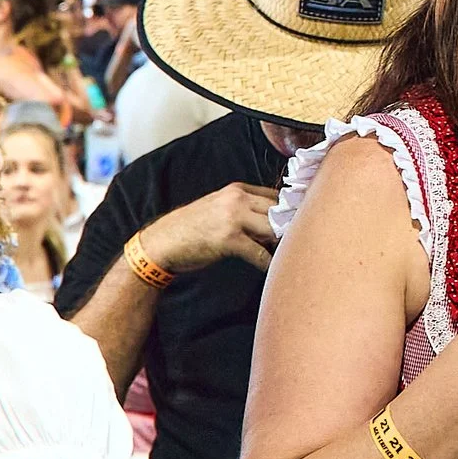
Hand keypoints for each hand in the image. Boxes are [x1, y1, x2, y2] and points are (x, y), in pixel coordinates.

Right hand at [138, 183, 282, 274]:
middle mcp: (236, 199)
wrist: (162, 242)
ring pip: (273, 228)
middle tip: (293, 241)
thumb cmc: (191, 228)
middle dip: (288, 226)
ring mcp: (233, 218)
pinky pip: (259, 253)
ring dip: (280, 243)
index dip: (287, 211)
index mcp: (236, 190)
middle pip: (279, 210)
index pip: (275, 195)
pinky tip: (269, 268)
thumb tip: (273, 221)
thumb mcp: (218, 207)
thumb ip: (244, 208)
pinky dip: (267, 263)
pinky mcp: (229, 239)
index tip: (295, 223)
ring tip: (283, 253)